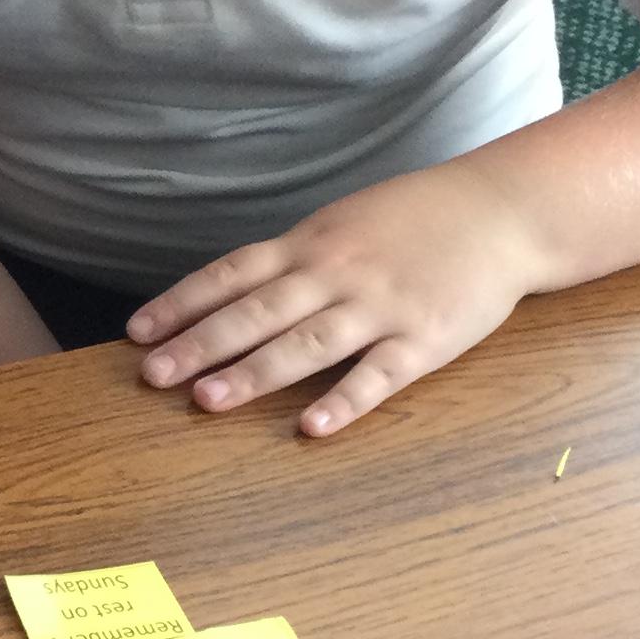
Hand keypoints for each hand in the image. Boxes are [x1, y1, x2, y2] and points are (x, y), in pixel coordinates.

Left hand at [127, 161, 543, 436]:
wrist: (500, 211)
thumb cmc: (412, 220)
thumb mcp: (341, 223)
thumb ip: (291, 258)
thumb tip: (229, 292)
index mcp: (310, 245)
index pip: (231, 274)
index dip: (183, 303)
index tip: (139, 333)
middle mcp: (336, 273)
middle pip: (257, 311)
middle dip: (200, 345)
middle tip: (152, 376)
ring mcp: (381, 307)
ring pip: (307, 343)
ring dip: (255, 373)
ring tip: (208, 401)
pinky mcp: (426, 339)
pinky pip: (380, 375)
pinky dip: (346, 400)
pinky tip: (313, 427)